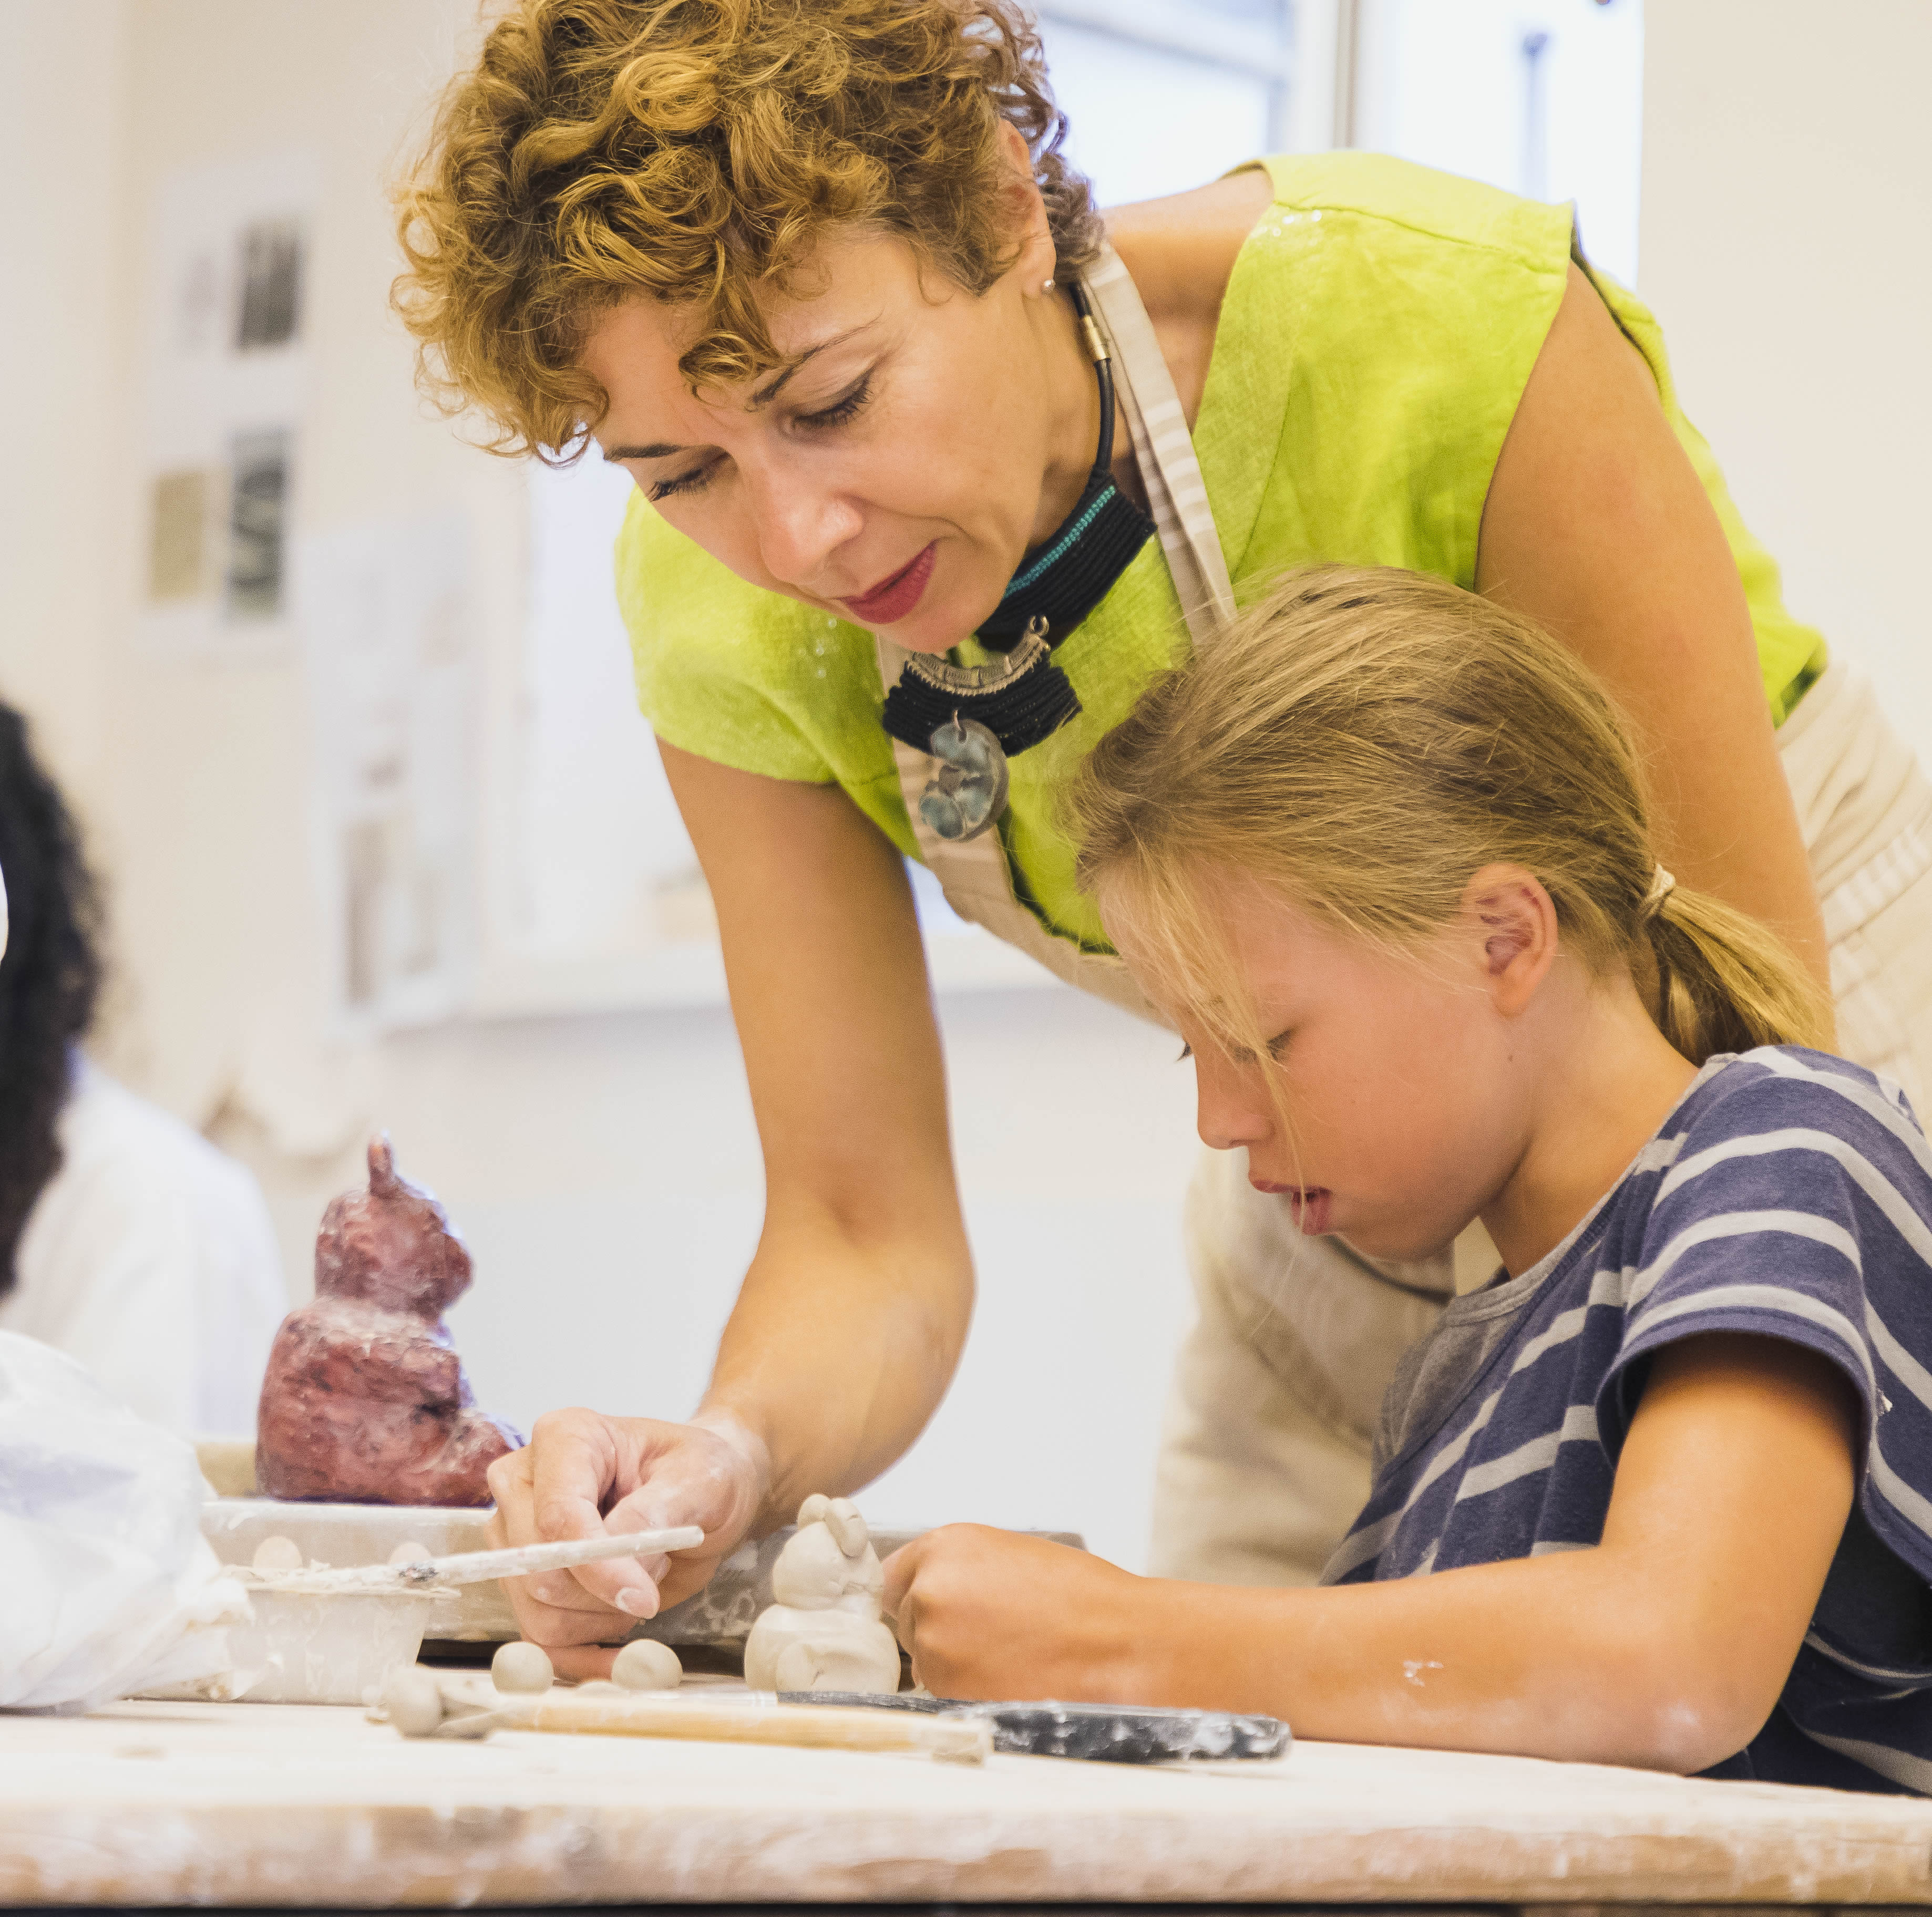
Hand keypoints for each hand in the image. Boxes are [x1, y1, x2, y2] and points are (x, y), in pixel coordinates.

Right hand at [485, 1408, 766, 1679]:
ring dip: (602, 1615)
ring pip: (538, 1611)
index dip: (596, 1567)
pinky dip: (582, 1655)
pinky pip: (539, 1640)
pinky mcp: (525, 1582)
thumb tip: (616, 1563)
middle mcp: (524, 1483)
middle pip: (537, 1570)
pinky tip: (623, 1654)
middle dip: (604, 1590)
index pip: (558, 1517)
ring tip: (644, 1579)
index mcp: (564, 1437)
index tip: (644, 1598)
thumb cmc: (702, 1472)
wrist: (702, 1494)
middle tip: (656, 1570)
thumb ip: (654, 1514)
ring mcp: (517, 1536)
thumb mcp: (700, 1480)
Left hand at [880, 1524, 1154, 1701]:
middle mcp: (930, 1591)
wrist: (1121, 1645)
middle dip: (938, 1630)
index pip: (894, 1577)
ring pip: (925, 1662)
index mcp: (945, 1547)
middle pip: (908, 1620)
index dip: (918, 1596)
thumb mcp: (1012, 1555)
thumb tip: (930, 1591)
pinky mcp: (950, 1692)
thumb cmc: (1082, 1599)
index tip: (940, 1610)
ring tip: (1009, 1660)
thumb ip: (961, 1569)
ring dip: (953, 1666)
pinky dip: (967, 1693)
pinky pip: (942, 1695)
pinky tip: (1009, 1681)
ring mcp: (936, 1646)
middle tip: (992, 1637)